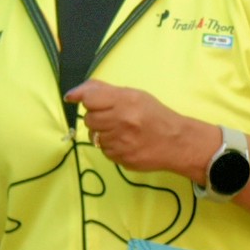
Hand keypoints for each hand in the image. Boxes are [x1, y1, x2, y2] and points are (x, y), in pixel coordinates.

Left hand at [67, 79, 214, 179]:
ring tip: (121, 132)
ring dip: (104, 134)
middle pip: (89, 119)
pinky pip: (104, 151)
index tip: (87, 102)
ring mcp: (122, 142)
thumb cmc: (155, 115)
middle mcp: (122, 121)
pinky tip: (125, 143)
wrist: (177, 142)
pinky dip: (111, 147)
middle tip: (114, 118)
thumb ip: (103, 91)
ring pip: (94, 137)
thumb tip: (73, 94)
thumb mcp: (134, 95)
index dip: (87, 100)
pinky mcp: (121, 159)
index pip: (89, 99)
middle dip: (97, 118)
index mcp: (126, 101)